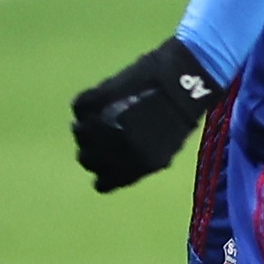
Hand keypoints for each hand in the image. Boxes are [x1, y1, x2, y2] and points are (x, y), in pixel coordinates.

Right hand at [71, 36, 222, 192]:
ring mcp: (102, 126)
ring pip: (78, 131)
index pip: (102, 183)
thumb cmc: (182, 114)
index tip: (106, 160)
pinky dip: (88, 100)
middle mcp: (113, 152)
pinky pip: (80, 105)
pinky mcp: (97, 99)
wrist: (185, 80)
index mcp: (134, 168)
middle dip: (91, 147)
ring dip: (86, 122)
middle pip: (85, 158)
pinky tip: (101, 95)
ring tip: (101, 111)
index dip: (103, 170)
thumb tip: (120, 161)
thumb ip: (138, 160)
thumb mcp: (164, 149)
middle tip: (100, 132)